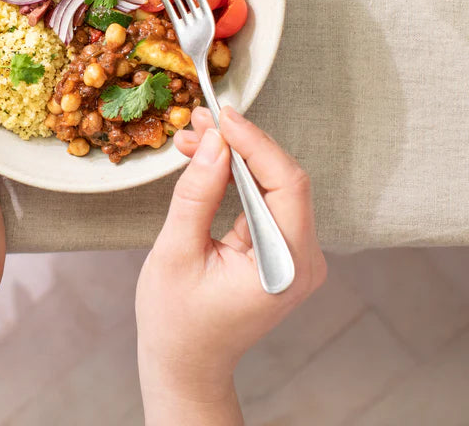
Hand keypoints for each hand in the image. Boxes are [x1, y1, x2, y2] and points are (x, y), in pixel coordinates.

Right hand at [136, 106, 325, 423]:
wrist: (187, 362)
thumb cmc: (177, 320)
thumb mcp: (177, 252)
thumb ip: (197, 194)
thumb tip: (212, 141)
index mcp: (285, 266)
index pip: (286, 184)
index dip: (254, 143)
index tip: (220, 117)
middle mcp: (303, 259)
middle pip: (283, 179)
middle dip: (240, 144)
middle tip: (197, 122)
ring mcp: (296, 255)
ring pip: (273, 184)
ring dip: (235, 156)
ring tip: (192, 138)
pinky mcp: (281, 249)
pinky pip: (264, 199)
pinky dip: (236, 176)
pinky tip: (207, 160)